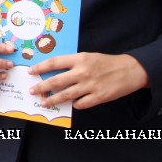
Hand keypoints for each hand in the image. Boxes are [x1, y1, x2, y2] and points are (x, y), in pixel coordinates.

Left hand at [29, 53, 148, 109]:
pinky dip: (75, 104)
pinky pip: (81, 104)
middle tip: (32, 91)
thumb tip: (54, 71)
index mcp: (79, 59)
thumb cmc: (107, 62)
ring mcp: (90, 86)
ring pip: (66, 95)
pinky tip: (72, 104)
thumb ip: (72, 63)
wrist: (130, 70)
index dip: (40, 67)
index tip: (31, 71)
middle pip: (56, 81)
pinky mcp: (99, 97)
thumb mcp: (88, 56)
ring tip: (44, 102)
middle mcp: (83, 72)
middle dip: (42, 87)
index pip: (54, 63)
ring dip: (53, 100)